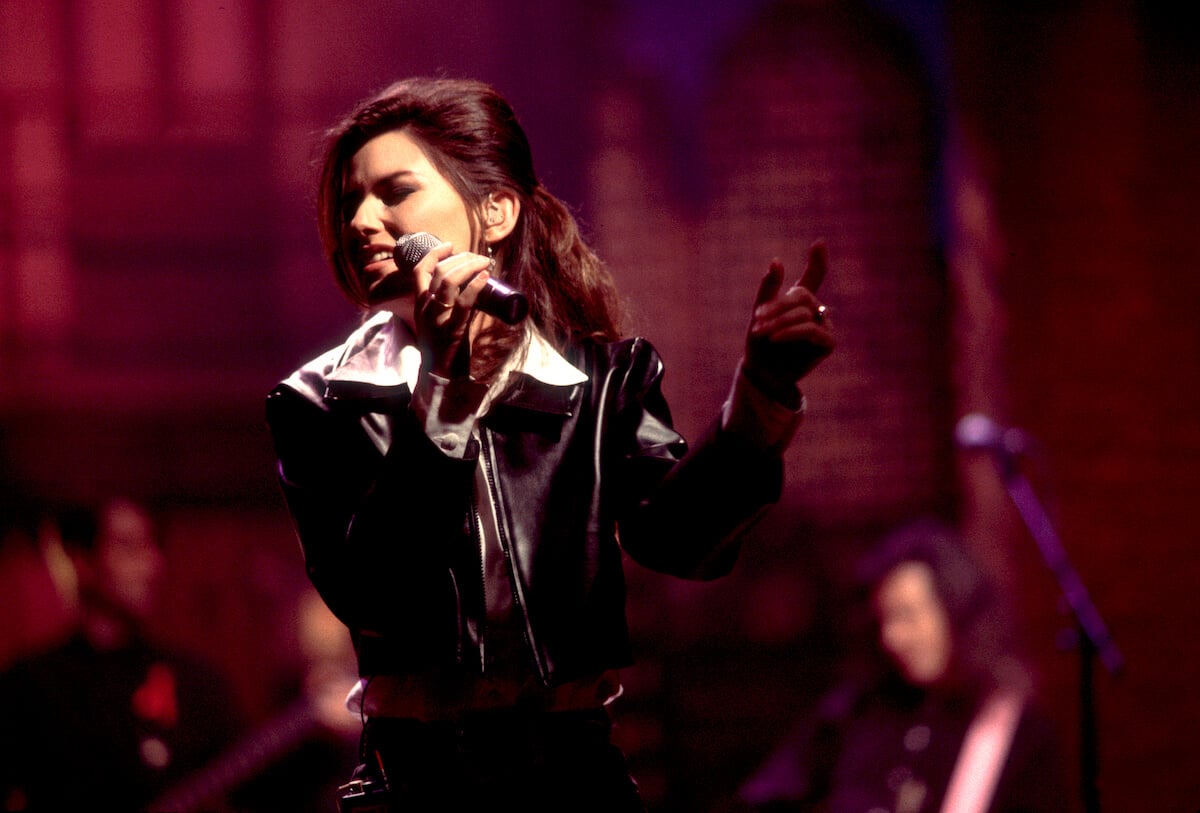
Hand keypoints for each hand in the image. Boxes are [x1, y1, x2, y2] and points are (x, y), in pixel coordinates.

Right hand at [412, 242, 492, 378]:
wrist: (440, 376)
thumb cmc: (443, 347)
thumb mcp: (437, 320)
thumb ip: (446, 303)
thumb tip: (469, 284)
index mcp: (420, 304)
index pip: (419, 270)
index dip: (434, 253)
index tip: (450, 245)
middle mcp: (425, 308)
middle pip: (439, 271)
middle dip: (461, 258)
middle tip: (479, 257)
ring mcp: (438, 318)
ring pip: (448, 281)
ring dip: (469, 266)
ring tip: (485, 263)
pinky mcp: (453, 329)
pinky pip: (464, 301)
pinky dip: (475, 285)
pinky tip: (485, 277)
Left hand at [742, 240, 835, 405]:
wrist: (762, 375)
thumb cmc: (761, 345)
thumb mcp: (759, 316)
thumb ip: (768, 290)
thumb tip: (777, 261)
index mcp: (800, 302)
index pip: (814, 277)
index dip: (817, 261)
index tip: (819, 243)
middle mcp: (815, 311)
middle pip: (801, 296)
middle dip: (777, 307)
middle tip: (757, 321)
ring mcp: (824, 326)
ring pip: (803, 313)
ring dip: (779, 322)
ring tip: (761, 333)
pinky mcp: (828, 343)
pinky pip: (810, 330)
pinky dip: (791, 332)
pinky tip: (776, 338)